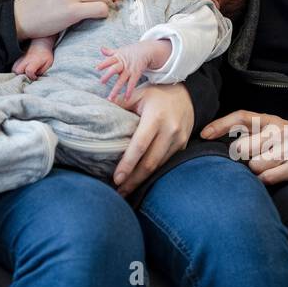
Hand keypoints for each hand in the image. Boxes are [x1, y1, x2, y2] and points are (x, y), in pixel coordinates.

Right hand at [12, 42, 53, 78]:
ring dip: (18, 73)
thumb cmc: (46, 54)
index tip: (35, 77)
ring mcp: (21, 58)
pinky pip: (14, 65)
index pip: (29, 71)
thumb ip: (42, 70)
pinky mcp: (19, 58)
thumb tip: (36, 76)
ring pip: (14, 68)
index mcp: (34, 61)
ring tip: (24, 74)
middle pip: (17, 70)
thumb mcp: (49, 63)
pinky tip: (22, 71)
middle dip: (21, 76)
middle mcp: (26, 60)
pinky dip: (16, 70)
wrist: (41, 44)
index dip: (32, 76)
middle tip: (27, 76)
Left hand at [96, 39, 164, 101]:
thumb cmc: (130, 52)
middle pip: (114, 69)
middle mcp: (123, 64)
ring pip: (122, 80)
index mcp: (118, 58)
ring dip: (116, 89)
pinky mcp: (136, 75)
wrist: (145, 51)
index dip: (103, 64)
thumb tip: (101, 48)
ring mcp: (129, 70)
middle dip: (108, 75)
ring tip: (110, 98)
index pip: (109, 60)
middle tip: (101, 82)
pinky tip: (126, 99)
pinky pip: (132, 84)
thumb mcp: (120, 51)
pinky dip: (129, 92)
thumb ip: (110, 52)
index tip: (97, 68)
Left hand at [111, 82, 192, 197]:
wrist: (188, 94)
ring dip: (143, 180)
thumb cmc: (158, 94)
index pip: (140, 145)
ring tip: (127, 189)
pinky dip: (153, 172)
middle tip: (119, 192)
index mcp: (155, 118)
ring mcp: (178, 140)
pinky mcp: (183, 146)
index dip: (128, 164)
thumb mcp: (138, 94)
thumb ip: (120, 105)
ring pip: (159, 166)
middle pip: (150, 162)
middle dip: (134, 180)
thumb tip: (98, 115)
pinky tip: (141, 179)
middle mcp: (169, 131)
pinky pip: (166, 162)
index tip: (117, 178)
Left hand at [201, 109, 287, 184]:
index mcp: (267, 119)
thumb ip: (234, 129)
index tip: (203, 135)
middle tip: (248, 157)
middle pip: (243, 147)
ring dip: (254, 169)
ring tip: (261, 165)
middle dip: (240, 156)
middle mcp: (281, 129)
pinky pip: (269, 177)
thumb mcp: (257, 130)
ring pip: (255, 165)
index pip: (241, 117)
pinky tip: (268, 174)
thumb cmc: (273, 141)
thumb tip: (204, 135)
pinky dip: (266, 178)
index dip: (221, 125)